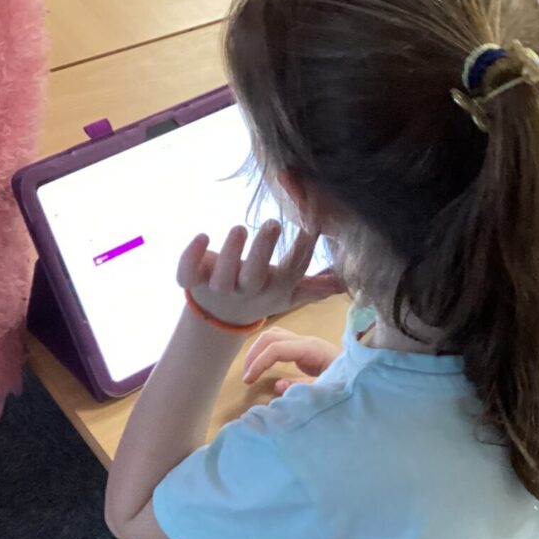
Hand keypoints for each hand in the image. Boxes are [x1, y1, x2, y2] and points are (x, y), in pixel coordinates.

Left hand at [178, 221, 342, 327]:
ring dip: (231, 251)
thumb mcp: (290, 293)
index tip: (312, 222)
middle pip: (254, 275)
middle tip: (272, 223)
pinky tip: (201, 237)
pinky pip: (187, 272)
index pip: (293, 269)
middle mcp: (247, 290)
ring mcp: (219, 288)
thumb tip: (351, 281)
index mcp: (274, 289)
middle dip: (263, 250)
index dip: (303, 247)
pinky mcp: (193, 281)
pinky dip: (191, 256)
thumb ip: (318, 286)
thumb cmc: (261, 296)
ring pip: (222, 275)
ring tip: (239, 227)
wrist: (220, 316)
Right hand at [242, 327, 340, 393]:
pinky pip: (278, 342)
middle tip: (246, 376)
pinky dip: (265, 351)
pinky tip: (261, 365)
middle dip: (254, 354)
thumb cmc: (349, 382)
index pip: (277, 348)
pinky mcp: (304, 348)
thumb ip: (303, 387)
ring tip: (249, 371)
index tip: (248, 381)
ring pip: (273, 335)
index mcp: (311, 348)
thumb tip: (278, 385)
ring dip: (257, 350)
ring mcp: (305, 342)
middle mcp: (306, 341)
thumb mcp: (328, 389)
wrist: (366, 376)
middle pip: (271, 336)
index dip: (259, 362)